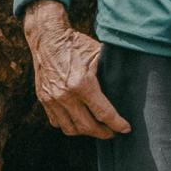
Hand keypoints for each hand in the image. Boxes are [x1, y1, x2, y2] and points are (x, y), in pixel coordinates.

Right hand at [23, 0, 128, 138]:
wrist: (47, 38)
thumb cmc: (75, 44)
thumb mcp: (98, 54)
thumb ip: (110, 73)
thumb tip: (126, 87)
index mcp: (82, 84)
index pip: (103, 113)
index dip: (117, 124)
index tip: (125, 128)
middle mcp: (65, 95)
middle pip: (88, 126)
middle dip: (103, 132)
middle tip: (112, 131)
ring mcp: (52, 99)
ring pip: (70, 129)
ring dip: (85, 132)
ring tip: (95, 127)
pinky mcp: (43, 99)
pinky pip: (56, 122)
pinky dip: (68, 125)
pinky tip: (78, 120)